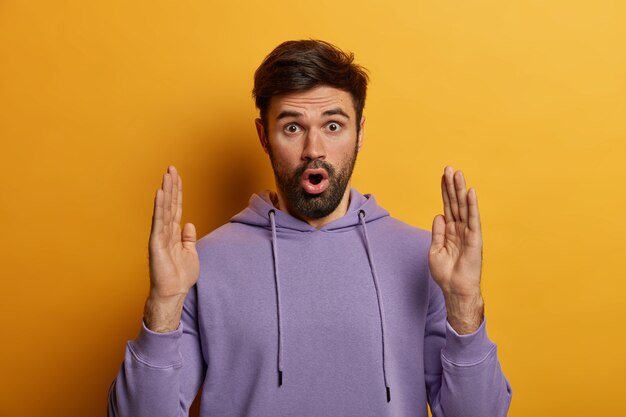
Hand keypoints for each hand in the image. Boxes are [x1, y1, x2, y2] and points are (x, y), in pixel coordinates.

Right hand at [144, 166, 198, 331]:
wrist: (173, 292)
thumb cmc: (180, 276)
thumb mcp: (191, 253)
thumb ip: (188, 238)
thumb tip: (189, 224)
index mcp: (174, 233)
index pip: (176, 207)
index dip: (178, 192)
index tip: (177, 176)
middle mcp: (165, 231)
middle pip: (169, 204)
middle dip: (171, 186)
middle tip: (171, 168)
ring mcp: (160, 236)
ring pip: (164, 209)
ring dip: (166, 191)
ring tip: (167, 174)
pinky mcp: (156, 243)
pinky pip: (158, 221)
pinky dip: (159, 206)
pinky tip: (159, 193)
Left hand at [429, 166, 483, 333]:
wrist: (455, 289)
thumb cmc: (445, 274)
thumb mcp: (435, 250)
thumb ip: (437, 232)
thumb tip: (439, 215)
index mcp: (450, 231)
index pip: (447, 206)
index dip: (445, 191)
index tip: (443, 176)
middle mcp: (460, 229)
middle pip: (455, 203)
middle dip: (452, 186)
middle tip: (449, 168)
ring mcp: (468, 232)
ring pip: (463, 207)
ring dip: (461, 190)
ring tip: (458, 173)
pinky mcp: (475, 239)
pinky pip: (473, 219)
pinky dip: (472, 206)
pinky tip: (470, 192)